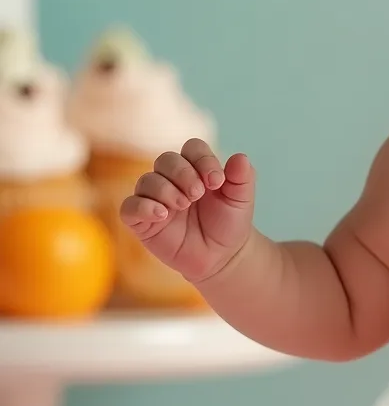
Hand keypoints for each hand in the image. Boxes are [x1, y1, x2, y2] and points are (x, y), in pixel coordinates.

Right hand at [119, 138, 255, 285]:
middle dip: (183, 174)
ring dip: (165, 190)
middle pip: (166, 159)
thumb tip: (241, 158)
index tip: (217, 181)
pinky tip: (162, 214)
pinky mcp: (142, 221)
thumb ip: (242, 178)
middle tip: (198, 194)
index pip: (192, 148)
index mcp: (195, 169)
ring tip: (183, 205)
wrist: (222, 257)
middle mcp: (171, 179)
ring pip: (147, 181)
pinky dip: (142, 207)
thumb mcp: (241, 200)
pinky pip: (129, 207)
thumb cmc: (228, 224)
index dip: (203, 159)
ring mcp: (154, 199)